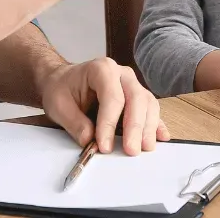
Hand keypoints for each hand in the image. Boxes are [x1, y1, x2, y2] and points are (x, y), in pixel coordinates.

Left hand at [37, 57, 170, 155]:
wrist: (64, 82)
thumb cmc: (62, 89)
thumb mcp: (58, 105)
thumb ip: (74, 122)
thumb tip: (89, 140)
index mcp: (102, 69)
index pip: (112, 97)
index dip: (110, 123)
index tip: (104, 146)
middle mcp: (122, 74)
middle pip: (136, 98)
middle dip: (135, 126)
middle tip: (131, 150)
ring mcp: (132, 84)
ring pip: (148, 103)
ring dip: (148, 127)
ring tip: (144, 148)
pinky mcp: (137, 97)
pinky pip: (151, 109)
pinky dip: (156, 124)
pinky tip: (161, 137)